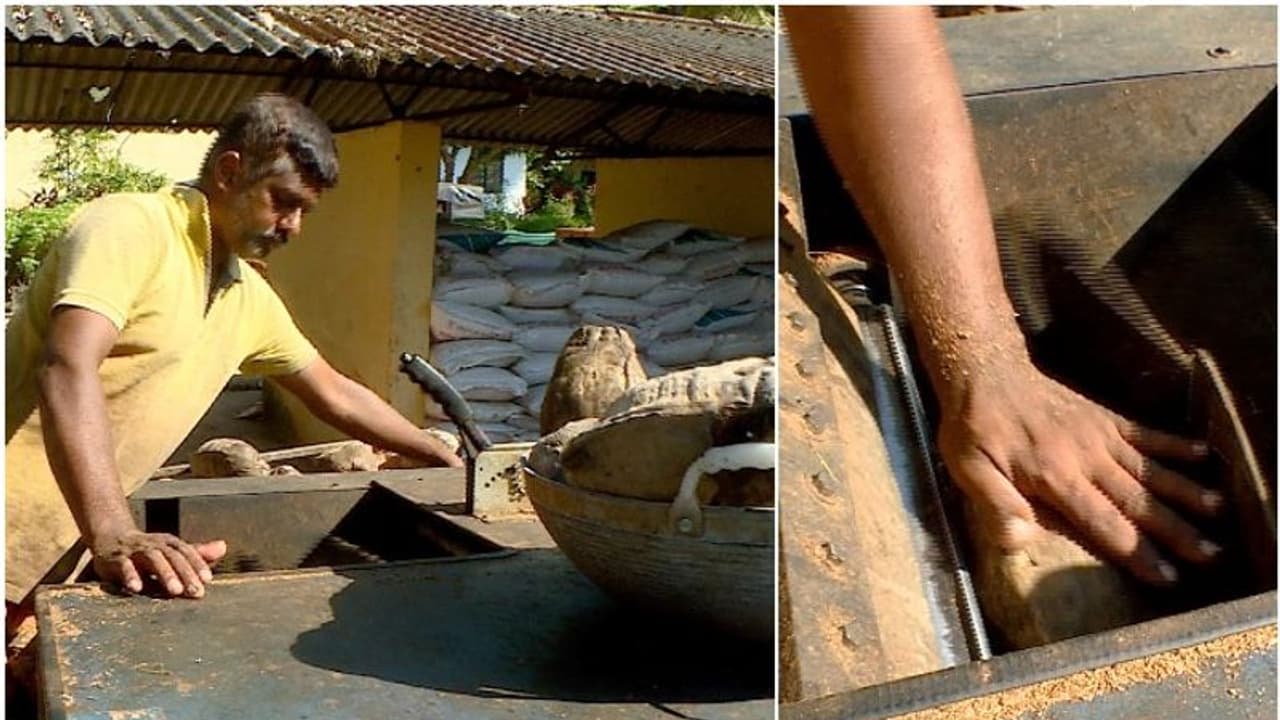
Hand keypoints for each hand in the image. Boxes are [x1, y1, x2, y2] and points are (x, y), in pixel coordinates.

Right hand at [90, 530, 226, 597]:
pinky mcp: (115, 559)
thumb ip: (197, 552)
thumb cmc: (148, 550)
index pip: (187, 552)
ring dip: (165, 574)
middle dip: (186, 574)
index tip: (208, 580)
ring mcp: (134, 550)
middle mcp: (154, 544)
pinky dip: (130, 575)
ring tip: (175, 591)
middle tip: (197, 592)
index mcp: (169, 543)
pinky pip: (124, 566)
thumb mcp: (172, 551)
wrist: (111, 538)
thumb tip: (224, 547)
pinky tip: (137, 588)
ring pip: (152, 559)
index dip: (198, 564)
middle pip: (173, 556)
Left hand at [937, 361, 1221, 585]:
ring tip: (1217, 511)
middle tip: (1208, 555)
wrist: (985, 371)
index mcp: (1052, 475)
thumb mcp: (967, 468)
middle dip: (1174, 531)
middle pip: (1136, 501)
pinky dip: (1173, 444)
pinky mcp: (1102, 417)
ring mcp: (1097, 435)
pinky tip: (1202, 455)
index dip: (1135, 552)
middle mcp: (1084, 456)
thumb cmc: (973, 427)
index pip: (1102, 522)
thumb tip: (1019, 540)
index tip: (1166, 577)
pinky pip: (1144, 433)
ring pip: (1148, 469)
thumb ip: (995, 503)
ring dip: (1184, 491)